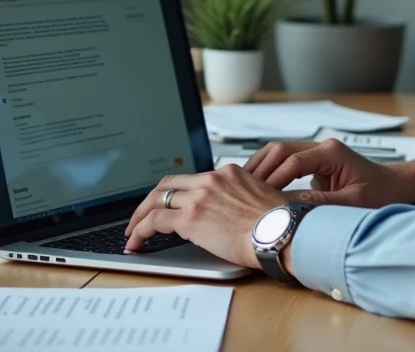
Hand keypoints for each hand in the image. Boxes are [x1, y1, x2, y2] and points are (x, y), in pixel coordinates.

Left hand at [123, 164, 287, 267]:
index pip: (192, 179)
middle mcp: (211, 180)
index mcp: (229, 173)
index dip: (175, 193)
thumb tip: (235, 216)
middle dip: (151, 200)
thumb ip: (241, 201)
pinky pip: (154, 221)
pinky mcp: (189, 218)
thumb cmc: (279, 224)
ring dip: (140, 216)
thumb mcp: (261, 200)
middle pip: (168, 184)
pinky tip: (136, 242)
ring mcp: (199, 197)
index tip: (169, 205)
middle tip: (142, 216)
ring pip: (156, 200)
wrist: (282, 232)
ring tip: (133, 232)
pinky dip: (140, 231)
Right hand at [244, 137, 414, 208]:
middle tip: (240, 190)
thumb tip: (288, 207)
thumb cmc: (381, 195)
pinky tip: (256, 190)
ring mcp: (317, 154)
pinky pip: (284, 163)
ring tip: (242, 189)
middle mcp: (322, 148)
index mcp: (332, 152)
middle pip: (279, 149)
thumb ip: (320, 204)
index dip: (273, 178)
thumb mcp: (351, 204)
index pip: (292, 159)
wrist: (396, 189)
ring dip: (260, 169)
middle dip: (259, 169)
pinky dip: (269, 173)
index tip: (259, 196)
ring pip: (278, 153)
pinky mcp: (313, 164)